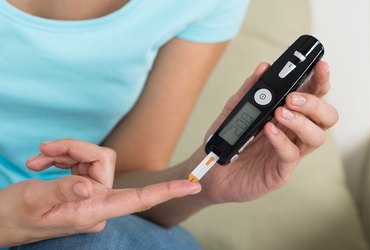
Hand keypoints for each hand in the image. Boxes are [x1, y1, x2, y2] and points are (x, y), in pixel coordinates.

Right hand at [0, 139, 200, 246]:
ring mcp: (91, 194)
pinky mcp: (82, 186)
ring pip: (91, 157)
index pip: (138, 199)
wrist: (0, 221)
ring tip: (37, 159)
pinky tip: (41, 162)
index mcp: (92, 211)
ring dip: (64, 152)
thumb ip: (62, 192)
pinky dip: (61, 157)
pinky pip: (81, 161)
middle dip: (74, 149)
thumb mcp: (33, 202)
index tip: (192, 184)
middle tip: (43, 151)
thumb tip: (89, 184)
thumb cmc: (13, 217)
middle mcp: (98, 202)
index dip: (167, 191)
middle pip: (103, 160)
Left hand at [192, 61, 337, 202]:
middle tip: (292, 98)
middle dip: (314, 104)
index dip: (321, 81)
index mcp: (287, 114)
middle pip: (325, 117)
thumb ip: (249, 90)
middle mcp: (293, 132)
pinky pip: (291, 155)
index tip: (320, 66)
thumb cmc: (228, 140)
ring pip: (316, 137)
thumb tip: (264, 68)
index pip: (313, 95)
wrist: (213, 170)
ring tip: (280, 113)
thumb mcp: (234, 110)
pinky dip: (281, 140)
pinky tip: (269, 131)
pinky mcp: (280, 170)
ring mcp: (290, 152)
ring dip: (301, 122)